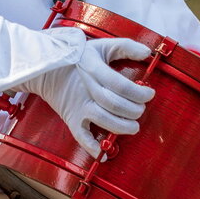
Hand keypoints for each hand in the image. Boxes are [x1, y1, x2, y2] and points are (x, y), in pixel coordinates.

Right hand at [20, 37, 155, 156]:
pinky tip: (104, 153)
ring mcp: (78, 105)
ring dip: (121, 127)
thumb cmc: (80, 57)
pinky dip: (91, 147)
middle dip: (133, 110)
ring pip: (101, 119)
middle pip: (114, 104)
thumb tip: (148, 52)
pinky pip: (80, 136)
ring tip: (133, 127)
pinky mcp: (72, 118)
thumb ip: (126, 46)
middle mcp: (86, 89)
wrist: (49, 69)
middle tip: (141, 110)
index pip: (120, 85)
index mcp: (94, 69)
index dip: (139, 92)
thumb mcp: (103, 45)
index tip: (149, 94)